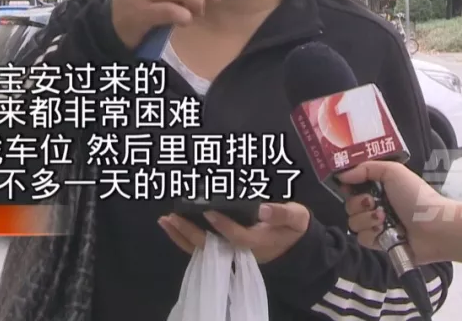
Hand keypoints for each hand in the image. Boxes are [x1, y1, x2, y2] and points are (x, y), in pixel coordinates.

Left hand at [158, 203, 310, 263]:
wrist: (294, 248)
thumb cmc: (293, 228)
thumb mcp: (296, 217)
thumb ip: (281, 213)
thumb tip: (262, 207)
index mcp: (257, 242)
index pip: (236, 236)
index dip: (222, 225)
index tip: (207, 210)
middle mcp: (239, 251)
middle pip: (211, 246)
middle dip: (190, 232)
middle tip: (172, 216)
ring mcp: (230, 253)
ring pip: (202, 249)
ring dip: (181, 236)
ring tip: (164, 220)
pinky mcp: (224, 250)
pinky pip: (201, 248)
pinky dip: (184, 238)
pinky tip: (172, 226)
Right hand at [340, 161, 461, 266]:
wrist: (434, 227)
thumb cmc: (416, 196)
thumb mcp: (393, 172)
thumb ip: (366, 168)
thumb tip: (341, 175)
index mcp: (380, 187)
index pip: (353, 186)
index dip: (348, 186)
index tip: (349, 186)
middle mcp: (376, 205)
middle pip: (349, 205)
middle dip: (359, 204)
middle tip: (373, 203)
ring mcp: (377, 225)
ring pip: (353, 223)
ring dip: (367, 220)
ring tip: (384, 219)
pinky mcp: (379, 243)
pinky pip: (362, 239)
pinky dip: (373, 234)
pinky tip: (386, 232)